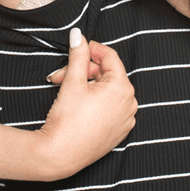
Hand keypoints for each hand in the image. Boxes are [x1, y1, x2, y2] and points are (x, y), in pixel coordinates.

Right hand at [39, 33, 137, 179]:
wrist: (60, 155)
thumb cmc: (68, 120)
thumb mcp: (72, 81)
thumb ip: (78, 55)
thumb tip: (78, 35)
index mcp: (123, 88)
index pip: (110, 57)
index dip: (91, 49)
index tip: (77, 46)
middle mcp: (130, 104)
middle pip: (106, 75)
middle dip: (82, 71)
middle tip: (60, 75)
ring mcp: (125, 120)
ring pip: (106, 91)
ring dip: (85, 86)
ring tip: (63, 89)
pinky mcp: (117, 132)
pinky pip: (109, 108)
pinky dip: (94, 102)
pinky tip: (76, 104)